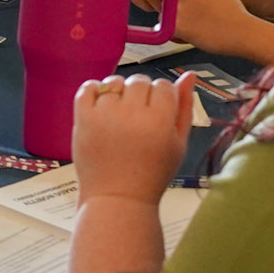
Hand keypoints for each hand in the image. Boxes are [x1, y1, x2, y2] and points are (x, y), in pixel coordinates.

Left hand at [72, 74, 197, 206]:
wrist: (118, 198)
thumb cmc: (153, 173)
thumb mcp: (179, 144)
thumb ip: (185, 108)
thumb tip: (189, 74)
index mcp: (160, 120)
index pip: (163, 85)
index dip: (162, 96)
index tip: (157, 112)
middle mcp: (132, 113)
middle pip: (139, 81)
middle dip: (142, 93)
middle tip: (138, 115)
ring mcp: (105, 115)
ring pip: (114, 82)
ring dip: (118, 92)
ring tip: (119, 113)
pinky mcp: (83, 119)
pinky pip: (88, 88)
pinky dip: (94, 90)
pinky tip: (101, 105)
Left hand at [131, 0, 249, 50]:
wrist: (244, 32)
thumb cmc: (236, 15)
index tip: (180, 6)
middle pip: (164, 0)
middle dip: (171, 10)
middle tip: (187, 20)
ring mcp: (180, 8)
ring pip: (162, 15)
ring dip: (171, 24)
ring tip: (191, 29)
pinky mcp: (178, 25)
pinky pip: (165, 30)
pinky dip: (174, 35)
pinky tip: (189, 36)